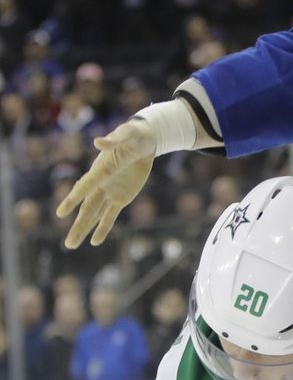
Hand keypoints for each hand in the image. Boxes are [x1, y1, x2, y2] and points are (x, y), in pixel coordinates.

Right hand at [56, 119, 157, 247]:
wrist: (144, 141)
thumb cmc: (133, 135)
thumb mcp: (126, 135)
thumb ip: (113, 140)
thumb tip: (99, 141)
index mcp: (100, 170)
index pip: (85, 187)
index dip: (73, 200)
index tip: (61, 213)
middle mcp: (101, 184)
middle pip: (87, 209)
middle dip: (78, 226)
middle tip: (68, 244)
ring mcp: (110, 192)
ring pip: (94, 215)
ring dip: (84, 229)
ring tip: (72, 244)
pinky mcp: (121, 197)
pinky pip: (110, 215)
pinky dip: (103, 228)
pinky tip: (95, 241)